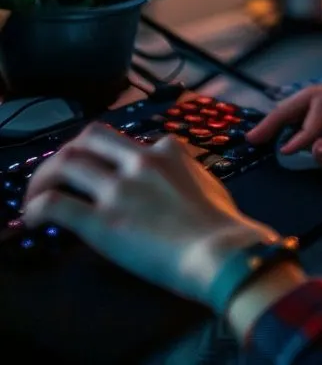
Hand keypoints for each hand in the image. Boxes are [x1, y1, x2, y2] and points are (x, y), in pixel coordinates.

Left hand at [21, 124, 279, 306]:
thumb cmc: (222, 224)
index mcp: (167, 151)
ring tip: (38, 195)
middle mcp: (140, 161)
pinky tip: (32, 220)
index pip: (129, 141)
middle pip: (91, 136)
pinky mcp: (101, 221)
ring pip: (66, 161)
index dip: (110, 157)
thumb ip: (184, 172)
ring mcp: (119, 189)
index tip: (103, 172)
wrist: (221, 251)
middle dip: (70, 151)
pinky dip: (35, 209)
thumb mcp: (207, 182)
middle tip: (61, 174)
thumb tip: (175, 180)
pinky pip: (54, 204)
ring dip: (45, 177)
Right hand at [247, 83, 321, 178]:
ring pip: (320, 101)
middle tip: (255, 136)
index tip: (287, 153)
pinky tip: (298, 135)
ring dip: (293, 116)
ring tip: (268, 135)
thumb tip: (314, 149)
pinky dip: (310, 121)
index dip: (302, 131)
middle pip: (314, 96)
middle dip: (283, 114)